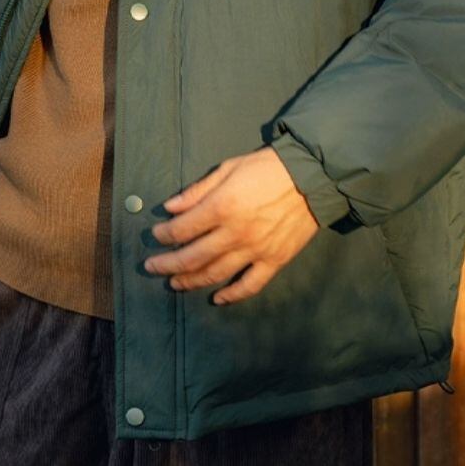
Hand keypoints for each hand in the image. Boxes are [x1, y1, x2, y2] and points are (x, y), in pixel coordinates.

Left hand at [144, 146, 319, 305]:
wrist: (312, 176)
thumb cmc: (267, 167)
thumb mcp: (229, 168)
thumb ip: (198, 190)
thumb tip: (170, 208)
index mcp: (222, 207)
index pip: (183, 228)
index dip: (164, 234)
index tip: (156, 235)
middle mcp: (235, 233)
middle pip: (192, 257)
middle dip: (167, 264)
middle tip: (151, 268)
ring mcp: (255, 251)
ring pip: (215, 274)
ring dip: (190, 281)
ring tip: (174, 283)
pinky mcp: (274, 261)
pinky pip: (250, 285)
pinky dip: (232, 295)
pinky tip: (217, 298)